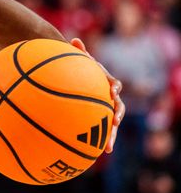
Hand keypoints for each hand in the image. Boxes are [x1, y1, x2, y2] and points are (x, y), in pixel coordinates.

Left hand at [70, 38, 124, 152]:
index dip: (114, 87)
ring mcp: (105, 110)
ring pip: (112, 123)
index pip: (114, 84)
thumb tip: (74, 40)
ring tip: (108, 147)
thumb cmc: (78, 69)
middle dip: (117, 116)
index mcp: (105, 82)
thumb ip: (78, 52)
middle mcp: (109, 97)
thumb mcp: (78, 61)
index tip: (112, 91)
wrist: (79, 80)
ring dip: (111, 135)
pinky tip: (99, 153)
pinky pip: (101, 131)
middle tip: (114, 122)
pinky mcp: (99, 119)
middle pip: (117, 107)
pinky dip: (100, 141)